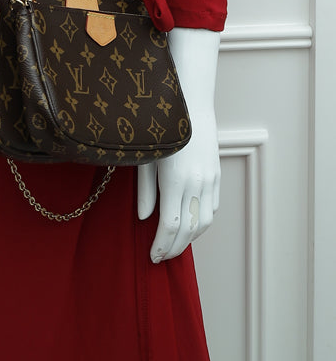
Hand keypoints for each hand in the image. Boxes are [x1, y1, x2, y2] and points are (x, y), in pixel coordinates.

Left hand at [136, 27, 220, 261]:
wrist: (191, 102)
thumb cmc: (159, 127)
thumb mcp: (146, 157)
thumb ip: (145, 189)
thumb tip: (144, 218)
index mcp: (175, 180)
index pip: (169, 225)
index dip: (161, 245)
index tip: (152, 257)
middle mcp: (196, 183)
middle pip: (188, 229)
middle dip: (174, 248)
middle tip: (161, 258)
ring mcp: (210, 180)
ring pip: (203, 222)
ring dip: (190, 239)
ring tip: (174, 246)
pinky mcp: (217, 175)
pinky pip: (212, 208)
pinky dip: (201, 223)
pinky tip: (190, 226)